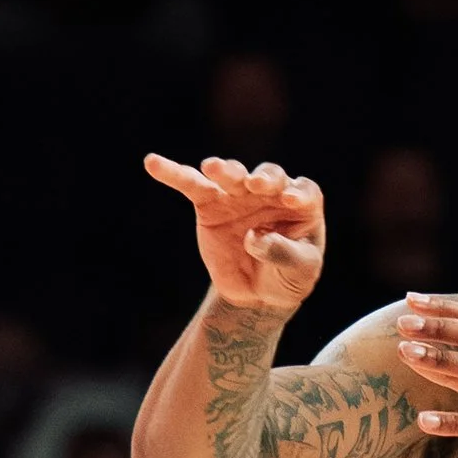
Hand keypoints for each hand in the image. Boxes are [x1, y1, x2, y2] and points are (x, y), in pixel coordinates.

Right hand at [144, 153, 325, 315]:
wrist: (256, 294)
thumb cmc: (287, 277)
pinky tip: (153, 163)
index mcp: (303, 204)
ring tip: (213, 168)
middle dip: (262, 178)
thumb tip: (254, 237)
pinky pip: (192, 185)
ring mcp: (239, 196)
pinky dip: (173, 173)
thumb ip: (283, 253)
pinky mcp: (210, 205)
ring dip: (225, 170)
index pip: (304, 191)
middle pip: (268, 177)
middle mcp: (272, 193)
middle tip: (254, 184)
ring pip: (232, 176)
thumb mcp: (299, 271)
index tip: (289, 200)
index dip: (298, 193)